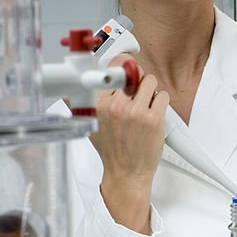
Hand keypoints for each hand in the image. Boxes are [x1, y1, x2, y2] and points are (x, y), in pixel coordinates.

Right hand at [90, 54, 169, 232]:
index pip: (108, 67)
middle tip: (134, 90)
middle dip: (135, 79)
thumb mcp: (88, 124)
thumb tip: (73, 83)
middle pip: (131, 71)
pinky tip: (154, 112)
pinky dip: (161, 101)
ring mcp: (135, 112)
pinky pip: (163, 95)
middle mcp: (115, 106)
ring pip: (149, 80)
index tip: (122, 62)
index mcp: (96, 104)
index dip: (119, 63)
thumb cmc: (111, 150)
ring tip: (145, 103)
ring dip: (150, 89)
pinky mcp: (154, 119)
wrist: (126, 173)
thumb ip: (81, 103)